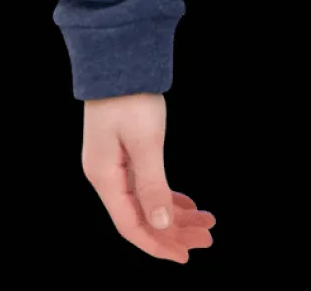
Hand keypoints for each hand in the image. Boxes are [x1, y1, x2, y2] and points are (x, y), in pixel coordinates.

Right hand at [81, 91, 217, 264]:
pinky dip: (167, 195)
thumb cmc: (129, 96)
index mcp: (104, 178)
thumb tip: (162, 225)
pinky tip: (187, 204)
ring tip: (204, 222)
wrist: (119, 55)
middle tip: (206, 237)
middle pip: (141, 216)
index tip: (184, 255)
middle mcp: (106, 176)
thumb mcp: (145, 142)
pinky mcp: (123, 152)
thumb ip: (152, 186)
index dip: (158, 244)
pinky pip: (145, 184)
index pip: (131, 225)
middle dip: (173, 230)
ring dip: (175, 214)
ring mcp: (114, 164)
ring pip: (146, 201)